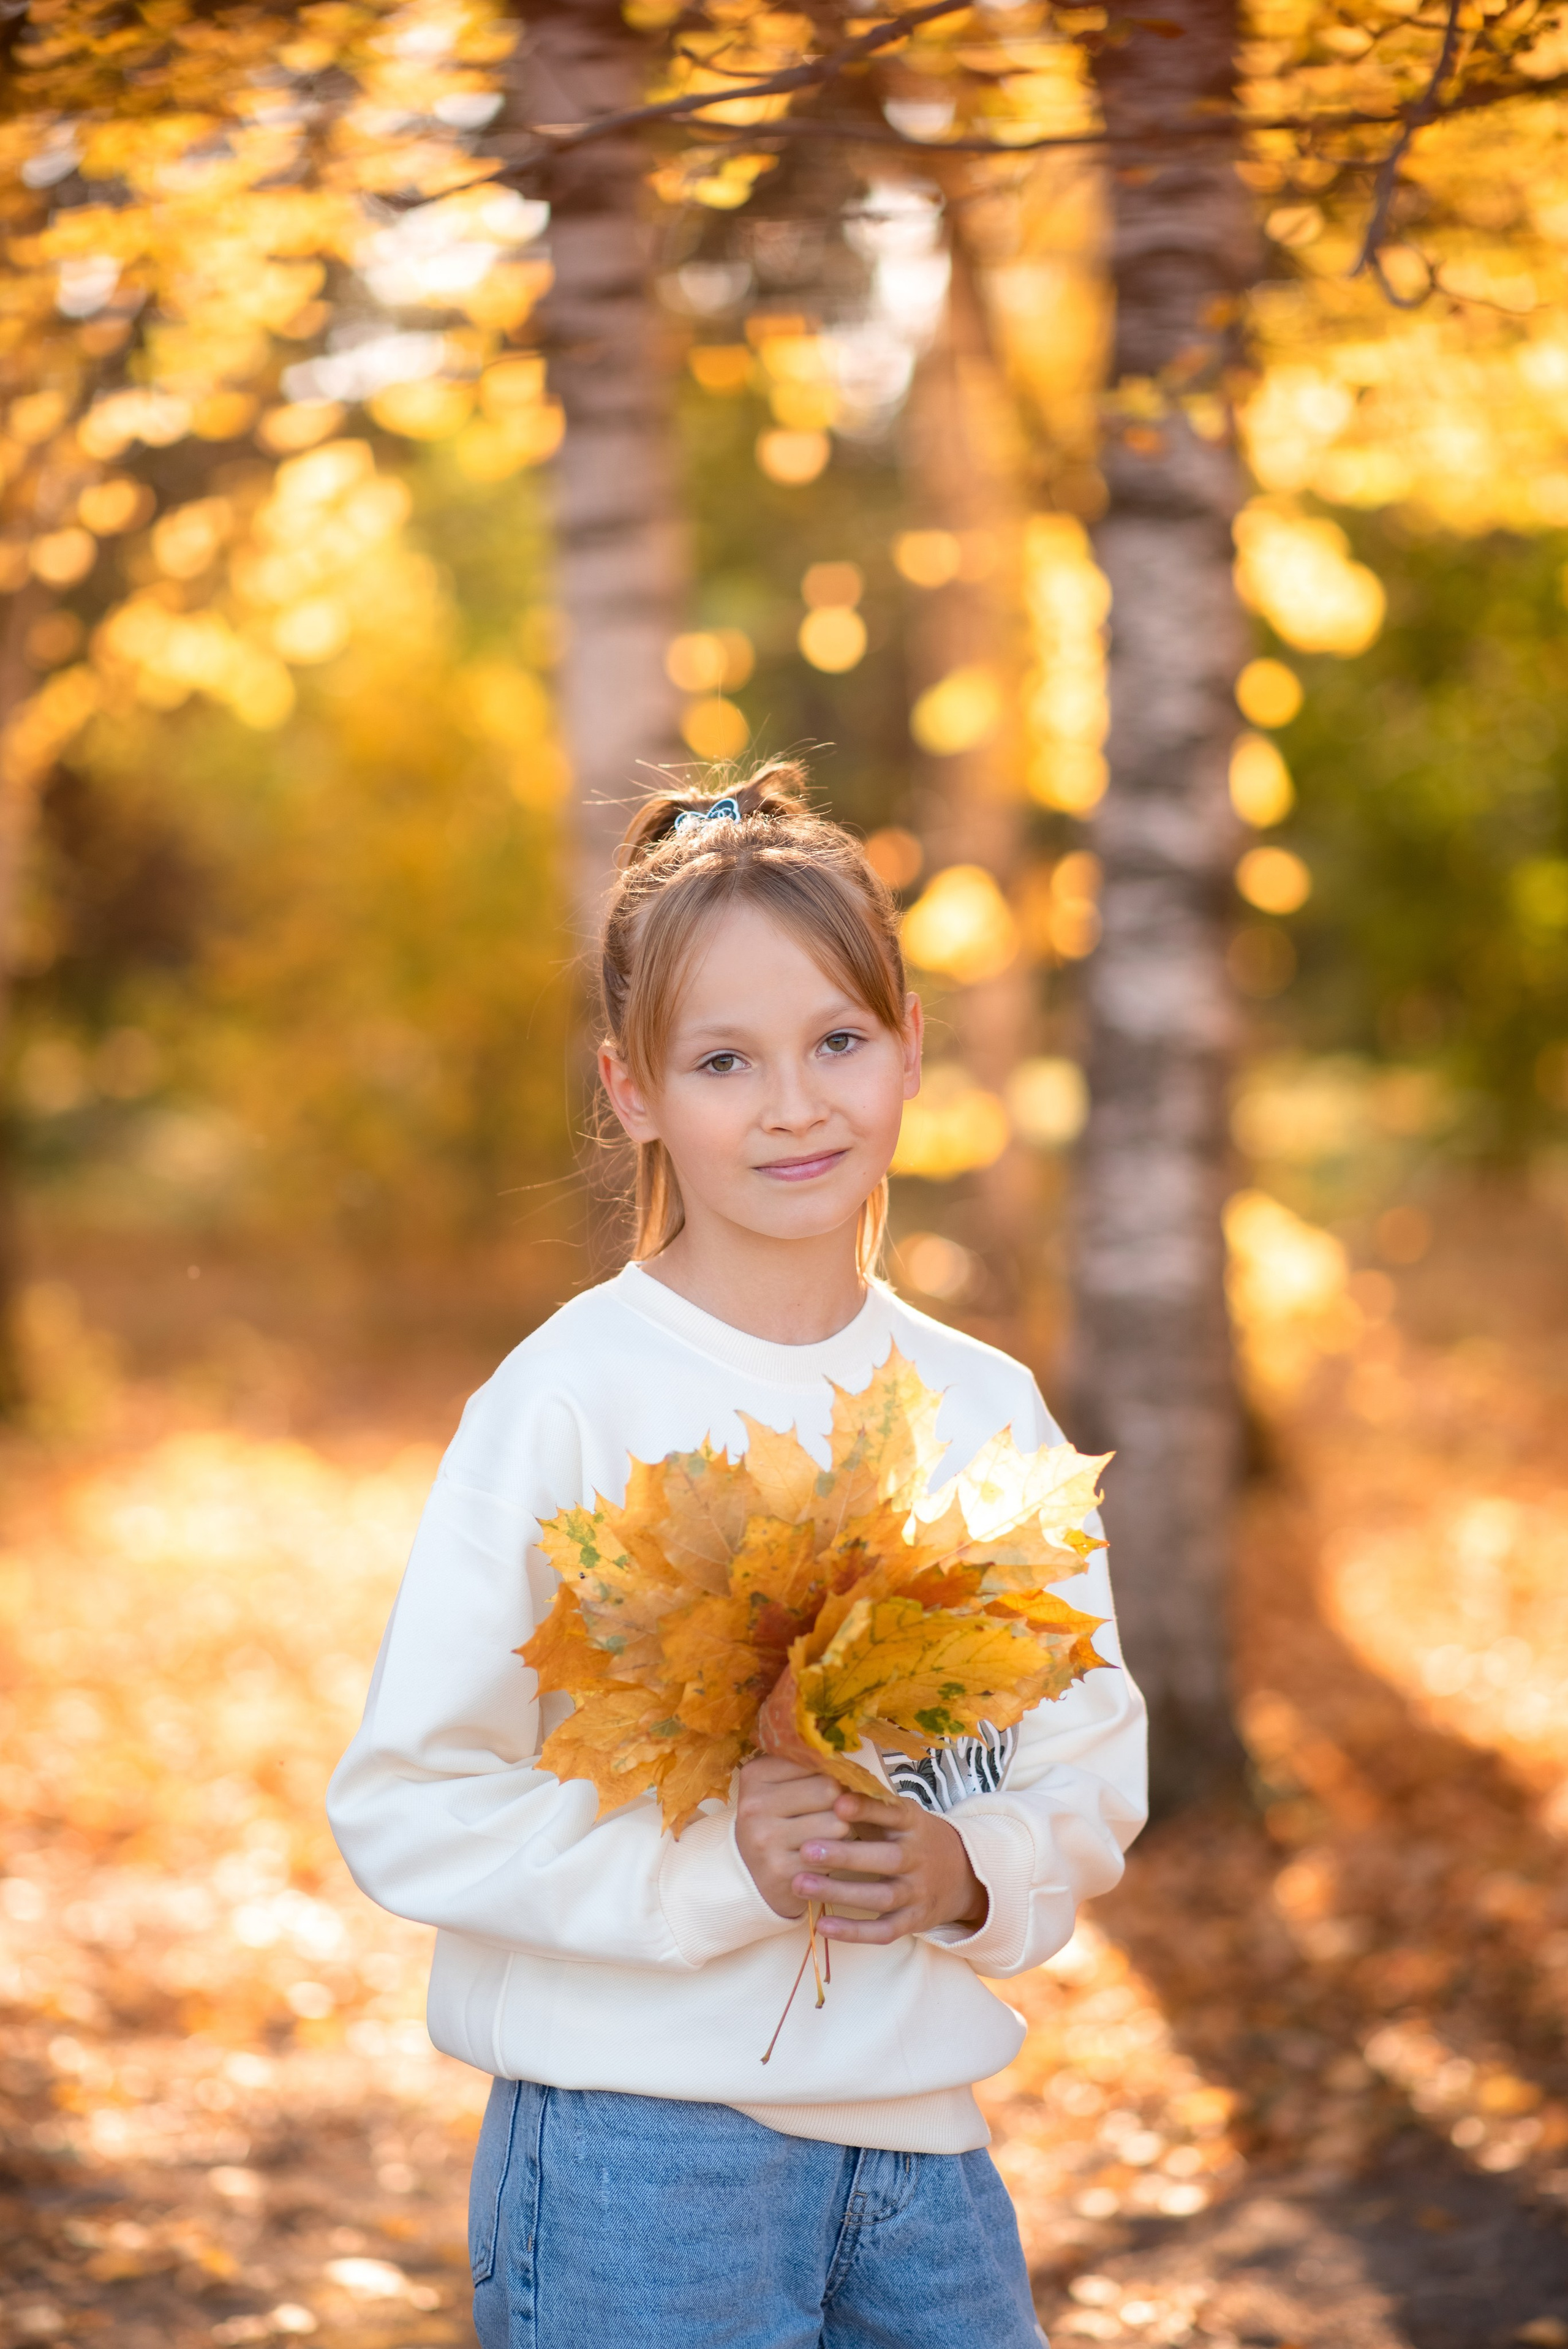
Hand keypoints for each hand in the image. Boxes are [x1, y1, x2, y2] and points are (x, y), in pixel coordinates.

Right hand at [735, 1755, 852, 1918]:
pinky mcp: (781, 1871)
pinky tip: (818, 1859)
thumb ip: (808, 1767)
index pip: (816, 1761)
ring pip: (837, 1824)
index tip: (820, 1788)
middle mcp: (755, 1806)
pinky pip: (831, 1857)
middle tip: (827, 1815)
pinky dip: (833, 1858)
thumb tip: (846, 1764)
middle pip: (830, 1789)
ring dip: (840, 1832)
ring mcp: (765, 1840)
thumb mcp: (778, 1786)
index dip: (828, 1775)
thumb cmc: (774, 1821)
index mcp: (755, 1775)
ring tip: (823, 1837)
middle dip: (839, 1803)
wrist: (750, 1874)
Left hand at [797, 1790, 989, 1945]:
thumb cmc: (912, 1838)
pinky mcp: (913, 1922)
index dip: (867, 1809)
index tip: (837, 1802)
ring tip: (800, 1885)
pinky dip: (854, 1931)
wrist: (963, 1875)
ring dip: (840, 1892)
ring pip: (881, 1896)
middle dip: (846, 1856)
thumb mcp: (900, 1815)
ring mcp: (917, 1893)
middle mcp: (919, 1858)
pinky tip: (822, 1926)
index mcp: (914, 1824)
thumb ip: (869, 1802)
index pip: (893, 1814)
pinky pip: (883, 1931)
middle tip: (807, 1849)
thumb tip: (824, 1776)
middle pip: (886, 1859)